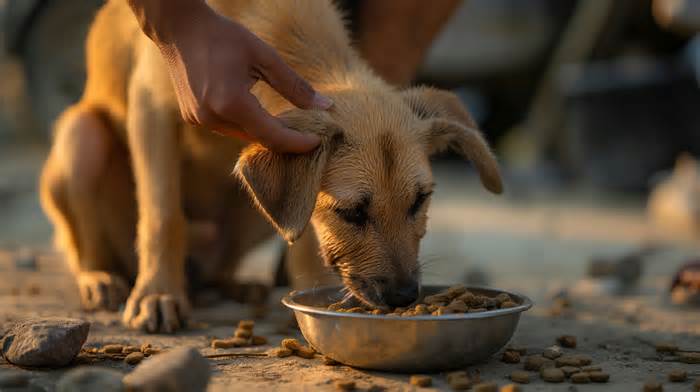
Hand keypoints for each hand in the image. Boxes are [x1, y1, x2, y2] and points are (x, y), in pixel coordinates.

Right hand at [128, 0, 331, 152]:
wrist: (179, 28)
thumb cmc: (224, 36)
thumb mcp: (265, 57)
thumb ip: (294, 86)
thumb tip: (325, 107)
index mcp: (232, 103)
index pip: (273, 136)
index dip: (297, 142)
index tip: (317, 142)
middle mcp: (213, 117)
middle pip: (258, 139)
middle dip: (283, 138)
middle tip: (307, 131)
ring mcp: (200, 120)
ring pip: (242, 135)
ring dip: (263, 130)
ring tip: (285, 121)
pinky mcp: (192, 117)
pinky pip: (226, 127)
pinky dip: (244, 123)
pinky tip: (255, 112)